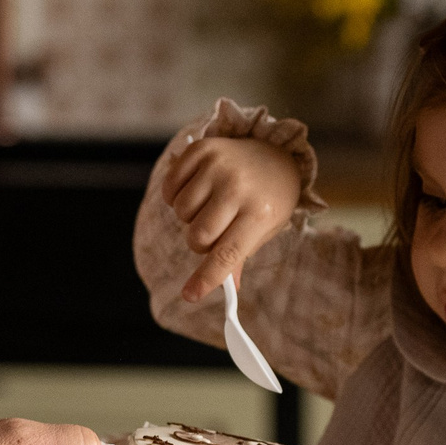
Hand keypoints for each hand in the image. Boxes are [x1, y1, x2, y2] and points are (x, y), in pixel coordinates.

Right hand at [163, 136, 302, 302]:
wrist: (275, 155)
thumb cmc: (268, 199)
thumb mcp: (264, 230)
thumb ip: (240, 257)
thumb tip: (228, 289)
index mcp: (259, 213)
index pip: (227, 254)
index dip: (207, 278)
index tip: (190, 295)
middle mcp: (238, 188)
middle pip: (197, 237)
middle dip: (200, 243)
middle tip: (215, 231)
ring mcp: (218, 166)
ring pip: (181, 213)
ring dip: (190, 218)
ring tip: (209, 206)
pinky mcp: (201, 149)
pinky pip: (170, 188)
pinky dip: (175, 196)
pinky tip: (196, 191)